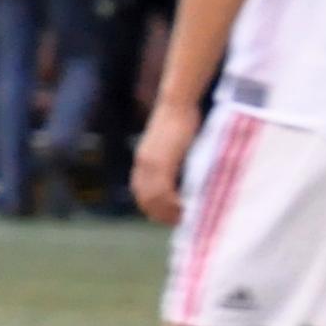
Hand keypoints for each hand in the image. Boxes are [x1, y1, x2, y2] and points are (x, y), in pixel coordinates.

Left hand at [131, 95, 197, 220]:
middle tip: (177, 221)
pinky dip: (173, 204)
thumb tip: (178, 176)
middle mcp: (143, 165)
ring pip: (154, 199)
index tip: (166, 215)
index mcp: (143, 161)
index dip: (152, 207)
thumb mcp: (170, 144)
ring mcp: (151, 165)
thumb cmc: (179, 120)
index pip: (141, 193)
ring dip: (167, 212)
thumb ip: (169, 161)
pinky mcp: (161, 163)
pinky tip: (184, 207)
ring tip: (182, 217)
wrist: (176, 104)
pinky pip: (164, 192)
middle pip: (146, 200)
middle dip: (160, 214)